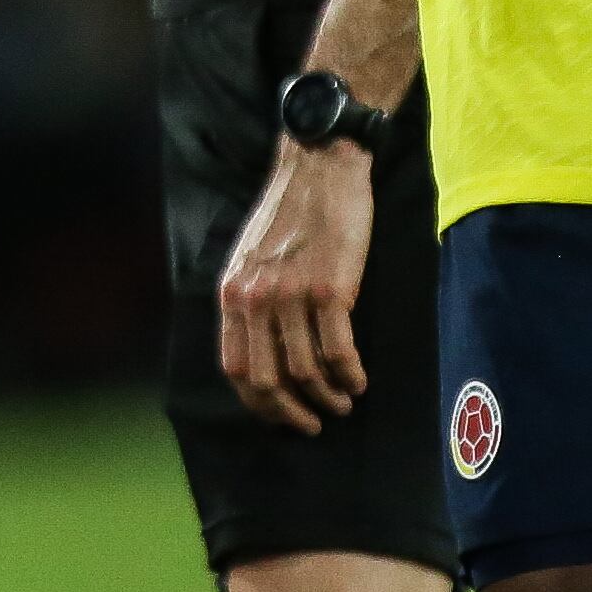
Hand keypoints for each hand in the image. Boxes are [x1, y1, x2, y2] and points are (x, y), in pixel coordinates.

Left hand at [217, 139, 374, 433]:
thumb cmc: (291, 213)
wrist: (319, 167)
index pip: (235, 367)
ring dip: (327, 398)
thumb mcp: (250, 258)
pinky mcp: (330, 290)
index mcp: (232, 292)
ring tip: (342, 401)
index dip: (258, 402)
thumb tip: (264, 353)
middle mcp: (255, 298)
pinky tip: (359, 380)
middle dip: (291, 412)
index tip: (280, 414)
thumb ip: (250, 302)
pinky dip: (350, 376)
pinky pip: (339, 353)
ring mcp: (291, 295)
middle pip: (266, 380)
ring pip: (306, 372)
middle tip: (313, 424)